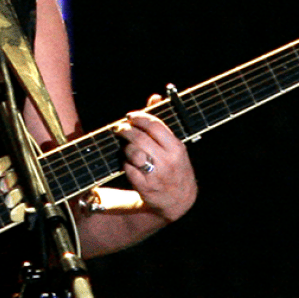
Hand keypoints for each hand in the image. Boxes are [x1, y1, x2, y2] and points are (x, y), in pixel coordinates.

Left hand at [117, 95, 197, 221]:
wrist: (179, 200)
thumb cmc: (175, 167)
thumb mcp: (174, 146)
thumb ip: (161, 122)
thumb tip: (154, 97)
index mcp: (176, 147)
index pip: (154, 126)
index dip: (139, 118)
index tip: (130, 116)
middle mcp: (168, 160)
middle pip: (140, 138)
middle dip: (125, 130)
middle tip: (119, 128)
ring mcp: (156, 175)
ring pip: (132, 153)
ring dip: (125, 147)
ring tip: (125, 147)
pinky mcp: (145, 187)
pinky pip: (128, 169)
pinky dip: (125, 164)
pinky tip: (128, 162)